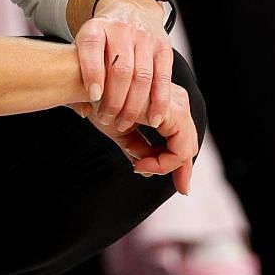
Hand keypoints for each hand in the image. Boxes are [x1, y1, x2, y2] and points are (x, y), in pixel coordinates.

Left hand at [74, 0, 172, 132]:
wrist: (131, 10)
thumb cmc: (103, 40)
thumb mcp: (83, 48)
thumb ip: (77, 77)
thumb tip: (82, 110)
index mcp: (96, 28)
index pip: (92, 48)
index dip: (92, 73)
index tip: (93, 96)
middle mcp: (121, 30)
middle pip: (120, 69)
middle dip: (114, 100)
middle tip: (107, 119)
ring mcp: (145, 38)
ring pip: (142, 76)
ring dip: (134, 106)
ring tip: (124, 122)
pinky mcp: (163, 48)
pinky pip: (163, 78)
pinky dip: (159, 101)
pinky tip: (153, 118)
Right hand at [76, 84, 198, 193]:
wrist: (86, 86)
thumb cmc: (98, 103)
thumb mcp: (121, 130)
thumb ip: (137, 147)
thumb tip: (146, 168)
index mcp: (165, 101)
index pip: (182, 136)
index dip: (181, 163)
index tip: (176, 186)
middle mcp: (175, 100)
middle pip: (189, 143)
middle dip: (182, 169)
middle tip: (177, 187)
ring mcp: (176, 105)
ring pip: (186, 149)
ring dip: (165, 166)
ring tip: (139, 168)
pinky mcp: (174, 113)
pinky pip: (180, 149)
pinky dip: (164, 163)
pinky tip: (140, 164)